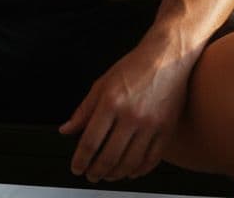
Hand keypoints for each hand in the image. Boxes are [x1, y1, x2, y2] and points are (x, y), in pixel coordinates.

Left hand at [59, 38, 197, 182]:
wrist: (167, 57)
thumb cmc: (134, 68)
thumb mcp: (102, 84)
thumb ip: (83, 110)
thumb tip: (66, 129)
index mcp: (111, 103)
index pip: (90, 141)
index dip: (80, 160)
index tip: (76, 167)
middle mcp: (131, 116)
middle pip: (109, 156)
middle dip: (96, 171)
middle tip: (91, 175)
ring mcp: (151, 125)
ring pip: (130, 162)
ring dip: (116, 174)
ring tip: (108, 175)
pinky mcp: (166, 129)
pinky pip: (152, 159)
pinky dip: (139, 170)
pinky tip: (131, 172)